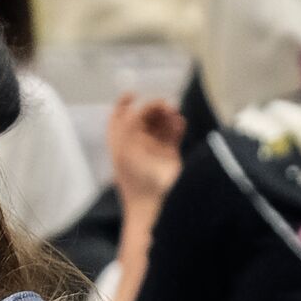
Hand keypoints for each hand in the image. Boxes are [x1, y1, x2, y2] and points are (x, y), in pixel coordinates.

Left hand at [108, 93, 185, 212]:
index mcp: (121, 144)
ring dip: (166, 116)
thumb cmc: (137, 180)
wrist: (154, 207)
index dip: (124, 104)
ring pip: (160, 125)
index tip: (134, 93)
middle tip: (164, 106)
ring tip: (174, 113)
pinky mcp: (170, 156)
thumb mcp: (127, 149)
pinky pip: (173, 135)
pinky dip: (177, 126)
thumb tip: (139, 109)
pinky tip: (180, 122)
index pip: (120, 119)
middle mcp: (136, 146)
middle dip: (153, 109)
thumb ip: (130, 125)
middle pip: (143, 119)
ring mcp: (154, 151)